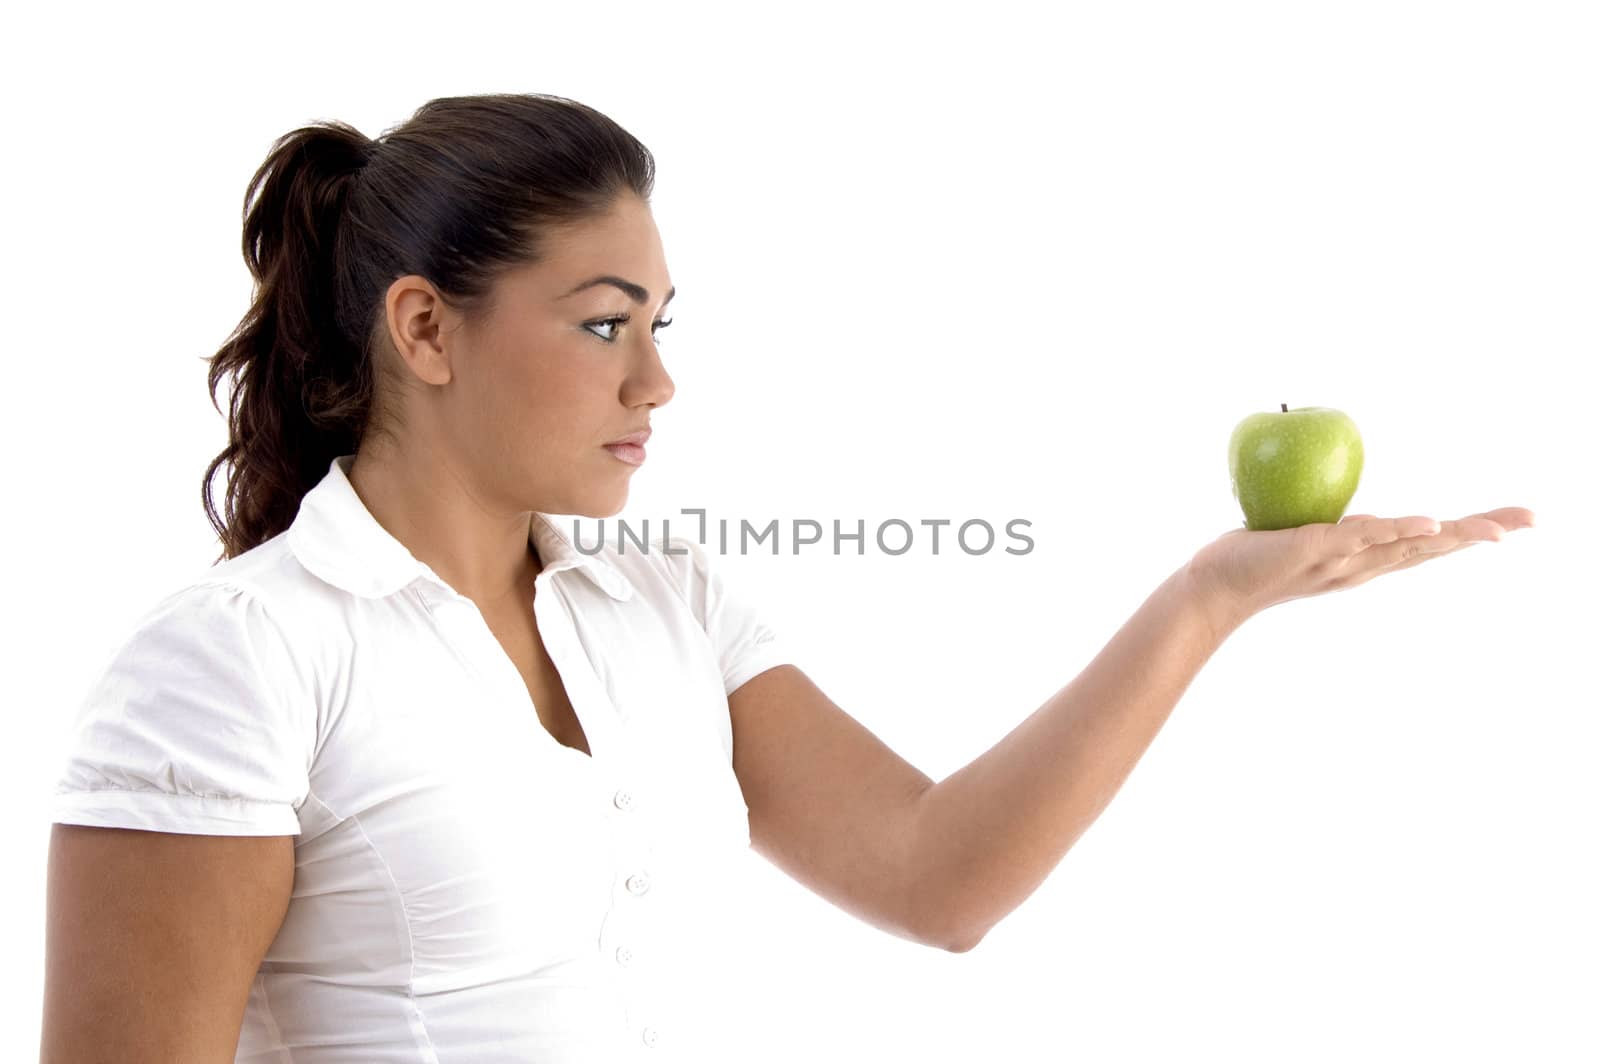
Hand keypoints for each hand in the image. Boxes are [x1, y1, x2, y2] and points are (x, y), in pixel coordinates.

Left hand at [1185, 506, 1537, 634]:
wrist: (1212, 588)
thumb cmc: (1251, 560)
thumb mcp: (1301, 536)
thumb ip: (1323, 522)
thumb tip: (1334, 493)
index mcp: (1363, 561)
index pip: (1425, 545)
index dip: (1468, 534)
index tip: (1514, 524)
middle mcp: (1360, 566)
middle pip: (1431, 548)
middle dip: (1480, 532)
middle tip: (1530, 519)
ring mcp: (1339, 560)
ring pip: (1405, 546)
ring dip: (1450, 536)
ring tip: (1493, 529)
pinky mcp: (1313, 549)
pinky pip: (1359, 537)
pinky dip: (1394, 530)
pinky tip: (1426, 524)